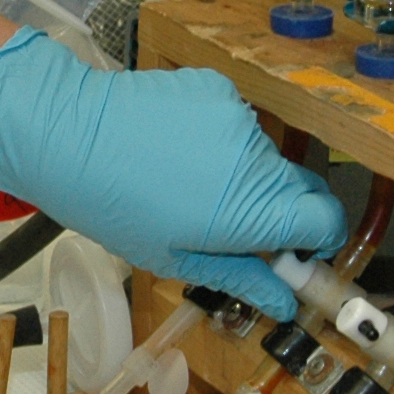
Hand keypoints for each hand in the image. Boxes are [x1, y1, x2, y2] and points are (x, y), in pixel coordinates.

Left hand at [0, 28, 344, 319]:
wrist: (65, 133)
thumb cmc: (112, 204)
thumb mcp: (174, 258)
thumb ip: (241, 277)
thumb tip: (285, 304)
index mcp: (251, 208)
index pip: (327, 220)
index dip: (319, 241)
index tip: (294, 255)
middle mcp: (257, 158)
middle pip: (299, 189)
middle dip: (278, 213)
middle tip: (233, 229)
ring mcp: (239, 117)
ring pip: (264, 158)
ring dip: (243, 177)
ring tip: (186, 183)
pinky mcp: (219, 89)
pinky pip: (238, 125)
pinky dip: (220, 142)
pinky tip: (178, 150)